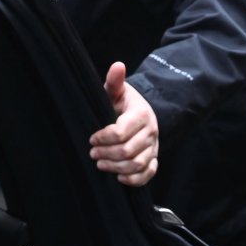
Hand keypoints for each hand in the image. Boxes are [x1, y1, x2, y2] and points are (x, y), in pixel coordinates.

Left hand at [89, 62, 157, 186]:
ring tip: (101, 165)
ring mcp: (153, 147)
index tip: (92, 138)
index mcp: (141, 114)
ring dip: (116, 168)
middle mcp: (150, 132)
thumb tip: (117, 65)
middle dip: (107, 154)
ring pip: (137, 164)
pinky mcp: (153, 159)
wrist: (139, 114)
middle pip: (129, 151)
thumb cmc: (123, 103)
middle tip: (92, 153)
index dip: (104, 137)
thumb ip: (115, 81)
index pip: (122, 132)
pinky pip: (148, 173)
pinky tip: (119, 177)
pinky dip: (134, 179)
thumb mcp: (117, 91)